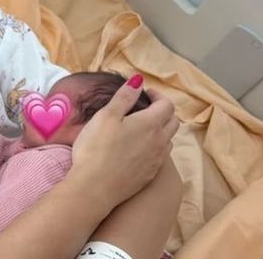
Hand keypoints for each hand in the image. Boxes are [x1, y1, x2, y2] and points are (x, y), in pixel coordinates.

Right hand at [70, 75, 178, 208]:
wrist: (95, 187)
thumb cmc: (96, 148)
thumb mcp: (106, 116)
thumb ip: (124, 97)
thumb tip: (138, 80)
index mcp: (150, 123)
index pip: (166, 104)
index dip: (158, 95)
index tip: (145, 92)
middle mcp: (159, 141)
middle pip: (173, 122)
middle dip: (163, 111)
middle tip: (147, 107)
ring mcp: (156, 160)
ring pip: (168, 140)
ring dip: (161, 130)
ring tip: (142, 128)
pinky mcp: (150, 175)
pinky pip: (160, 156)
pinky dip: (155, 147)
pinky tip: (138, 149)